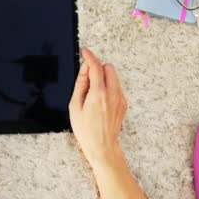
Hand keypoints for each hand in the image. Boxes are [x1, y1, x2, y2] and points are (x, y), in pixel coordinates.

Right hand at [69, 48, 127, 167]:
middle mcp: (112, 94)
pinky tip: (99, 101)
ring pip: (113, 76)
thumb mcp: (75, 106)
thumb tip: (84, 68)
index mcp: (98, 94)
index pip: (96, 67)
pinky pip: (116, 87)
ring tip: (92, 94)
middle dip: (98, 69)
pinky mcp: (123, 103)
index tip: (85, 51)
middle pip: (108, 67)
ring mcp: (120, 98)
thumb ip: (80, 84)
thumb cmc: (86, 130)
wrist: (102, 147)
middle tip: (87, 80)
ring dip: (103, 78)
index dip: (89, 56)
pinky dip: (108, 87)